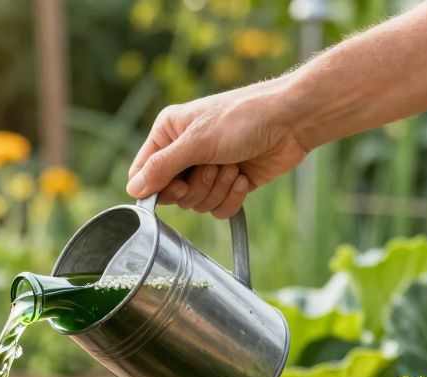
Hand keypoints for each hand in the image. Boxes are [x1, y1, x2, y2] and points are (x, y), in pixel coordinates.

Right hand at [126, 78, 311, 218]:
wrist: (293, 120)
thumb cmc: (244, 118)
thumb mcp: (197, 142)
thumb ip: (161, 167)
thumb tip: (133, 189)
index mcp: (168, 134)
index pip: (142, 174)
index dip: (156, 188)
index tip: (177, 184)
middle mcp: (185, 152)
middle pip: (172, 195)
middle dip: (196, 187)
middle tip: (213, 167)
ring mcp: (208, 169)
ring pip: (197, 204)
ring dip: (218, 190)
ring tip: (234, 166)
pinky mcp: (229, 184)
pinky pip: (219, 209)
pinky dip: (232, 198)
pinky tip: (244, 177)